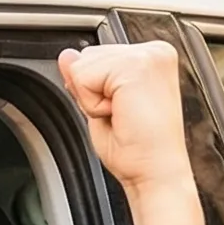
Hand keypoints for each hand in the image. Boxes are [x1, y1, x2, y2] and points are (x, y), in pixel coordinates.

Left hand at [59, 41, 193, 189]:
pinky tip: (119, 115)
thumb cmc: (138, 149)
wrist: (155, 173)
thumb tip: (67, 55)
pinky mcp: (135, 66)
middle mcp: (154, 51)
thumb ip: (85, 75)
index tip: (122, 110)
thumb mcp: (101, 104)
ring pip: (82, 65)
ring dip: (92, 99)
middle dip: (92, 91)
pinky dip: (91, 104)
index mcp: (151, 57)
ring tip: (122, 115)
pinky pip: (83, 77)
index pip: (96, 55)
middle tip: (122, 116)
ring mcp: (147, 55)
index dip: (95, 89)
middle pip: (87, 56)